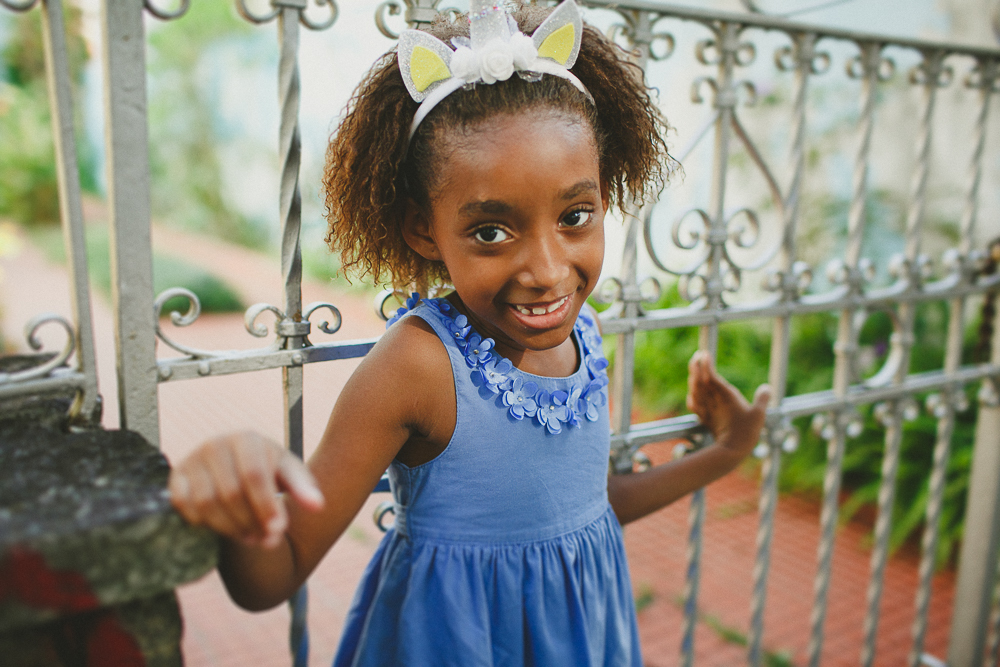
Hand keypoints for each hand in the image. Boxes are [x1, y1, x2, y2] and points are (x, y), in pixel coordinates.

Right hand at [169, 432, 323, 548]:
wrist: (235, 460)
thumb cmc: (268, 468)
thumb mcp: (288, 472)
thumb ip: (304, 488)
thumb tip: (318, 507)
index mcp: (246, 439)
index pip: (254, 475)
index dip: (266, 505)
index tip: (278, 531)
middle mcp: (215, 444)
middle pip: (231, 492)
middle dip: (250, 521)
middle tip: (266, 540)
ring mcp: (191, 460)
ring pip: (207, 503)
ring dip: (229, 527)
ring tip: (250, 537)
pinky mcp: (176, 478)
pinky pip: (185, 507)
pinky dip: (203, 523)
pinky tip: (223, 528)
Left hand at [686, 351, 770, 464]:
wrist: (730, 451)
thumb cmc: (746, 432)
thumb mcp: (758, 415)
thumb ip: (762, 400)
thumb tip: (767, 387)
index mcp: (725, 396)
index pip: (712, 376)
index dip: (706, 365)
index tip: (704, 354)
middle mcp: (713, 401)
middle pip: (700, 381)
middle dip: (697, 367)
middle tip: (697, 356)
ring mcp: (707, 410)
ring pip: (696, 391)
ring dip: (693, 379)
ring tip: (694, 370)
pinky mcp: (705, 419)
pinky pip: (694, 405)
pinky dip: (692, 396)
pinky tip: (692, 394)